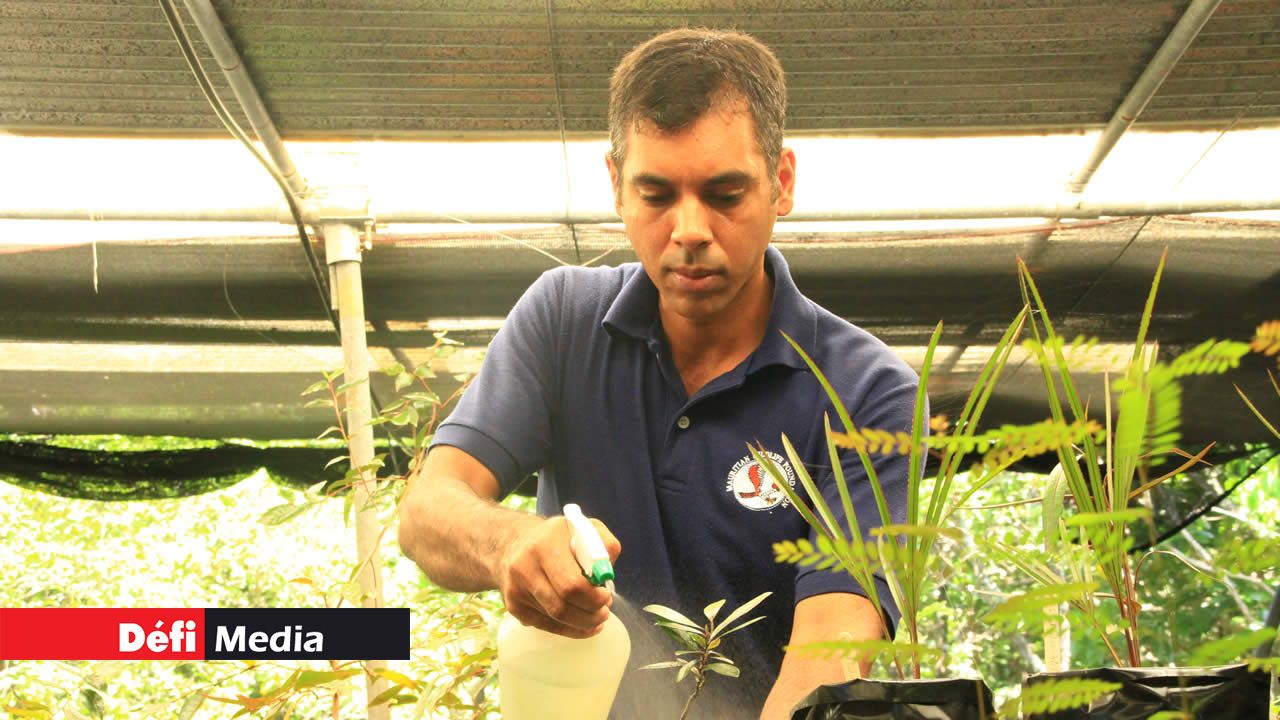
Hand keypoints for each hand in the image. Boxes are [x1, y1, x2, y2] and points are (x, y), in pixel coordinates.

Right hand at [498, 515, 621, 638]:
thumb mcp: (583, 528)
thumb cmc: (557, 538)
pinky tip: (583, 625)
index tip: (606, 596)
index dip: (593, 597)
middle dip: (590, 614)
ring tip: (597, 617)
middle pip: (561, 606)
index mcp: (544, 545)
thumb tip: (607, 571)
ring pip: (555, 619)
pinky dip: (568, 630)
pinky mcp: (513, 606)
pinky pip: (545, 626)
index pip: (571, 584)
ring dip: (582, 624)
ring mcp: (516, 589)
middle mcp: (524, 567)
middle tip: (604, 611)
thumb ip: (603, 544)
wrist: (513, 543)